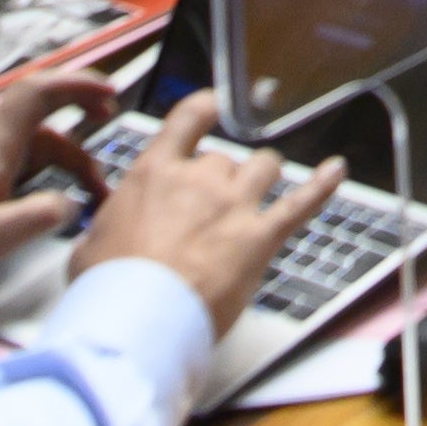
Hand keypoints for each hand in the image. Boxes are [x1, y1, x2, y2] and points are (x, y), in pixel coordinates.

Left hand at [0, 67, 128, 304]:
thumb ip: (36, 218)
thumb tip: (73, 204)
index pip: (35, 94)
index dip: (74, 83)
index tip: (108, 92)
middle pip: (39, 115)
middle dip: (79, 113)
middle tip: (110, 124)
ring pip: (30, 142)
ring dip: (65, 153)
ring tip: (91, 186)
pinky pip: (15, 162)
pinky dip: (43, 171)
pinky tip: (51, 198)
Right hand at [82, 122, 346, 333]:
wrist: (138, 318)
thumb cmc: (110, 289)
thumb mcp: (89, 249)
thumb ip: (104, 232)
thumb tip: (100, 242)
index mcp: (153, 174)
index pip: (187, 120)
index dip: (203, 109)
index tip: (210, 106)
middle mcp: (198, 180)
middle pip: (224, 158)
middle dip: (222, 178)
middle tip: (210, 209)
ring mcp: (233, 206)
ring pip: (264, 167)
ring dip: (262, 177)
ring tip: (258, 193)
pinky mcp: (260, 237)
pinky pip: (301, 202)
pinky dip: (322, 185)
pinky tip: (337, 171)